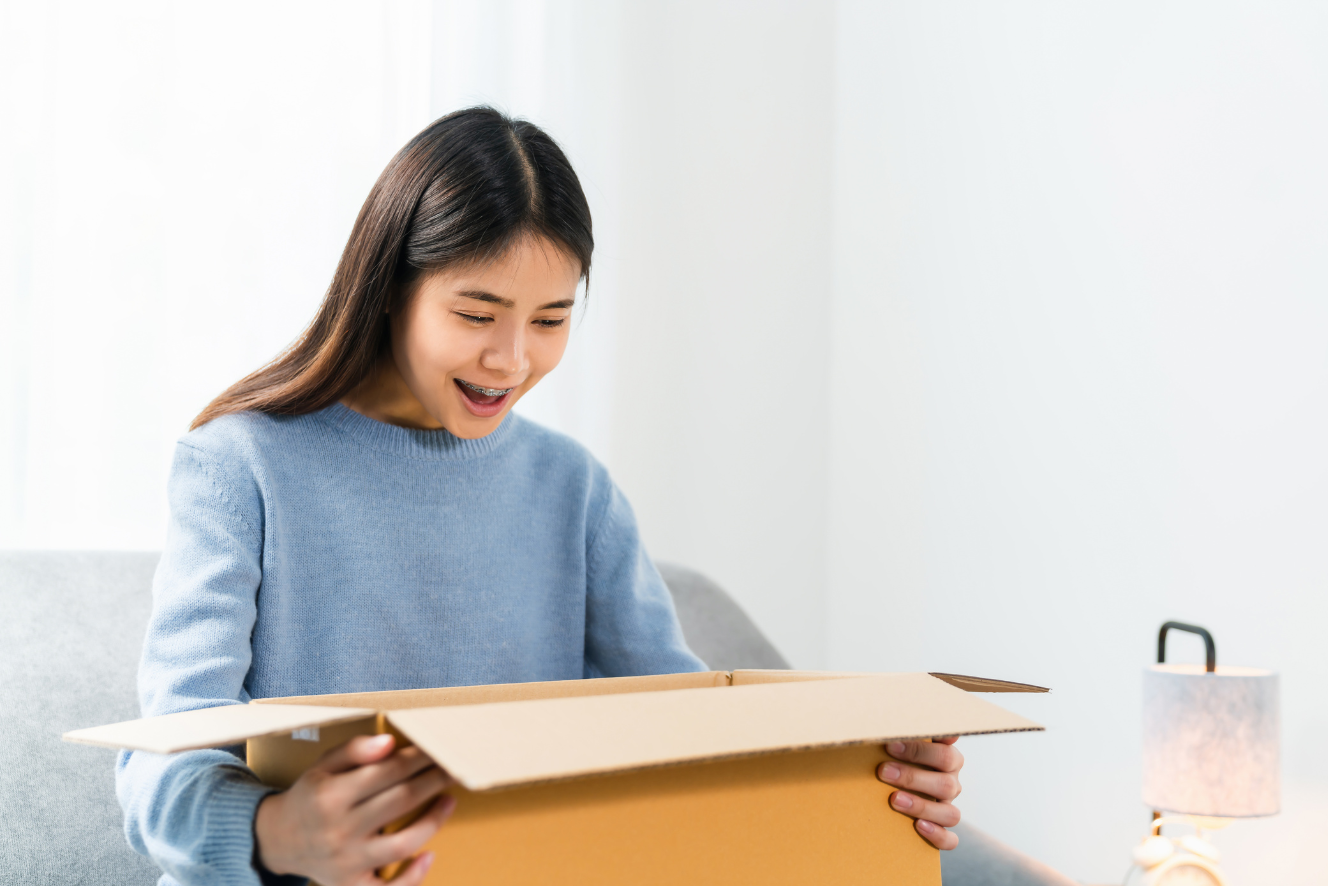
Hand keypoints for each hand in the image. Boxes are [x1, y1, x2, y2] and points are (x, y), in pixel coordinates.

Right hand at [254, 733, 455, 884]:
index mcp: (330, 795)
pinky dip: (413, 877)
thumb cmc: (310, 796)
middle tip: (456, 768)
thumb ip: (354, 751)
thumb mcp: (322, 766)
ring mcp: (347, 861)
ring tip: (449, 800)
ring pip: (403, 843)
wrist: (278, 840)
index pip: (388, 771)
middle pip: (400, 801)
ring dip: (434, 821)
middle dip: (434, 781)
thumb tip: (389, 743)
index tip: (439, 749)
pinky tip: (430, 856)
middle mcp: (339, 829)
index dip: (419, 758)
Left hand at [876, 737, 962, 849]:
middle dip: (912, 777)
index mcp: (947, 759)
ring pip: (950, 813)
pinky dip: (937, 835)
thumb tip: (888, 718)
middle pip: (945, 782)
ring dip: (921, 805)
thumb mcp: (899, 743)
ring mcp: (948, 807)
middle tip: (883, 771)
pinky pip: (950, 839)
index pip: (945, 752)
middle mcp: (951, 782)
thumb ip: (901, 731)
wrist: (892, 786)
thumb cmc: (896, 758)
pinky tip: (918, 826)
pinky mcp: (943, 830)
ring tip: (894, 800)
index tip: (891, 744)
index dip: (920, 750)